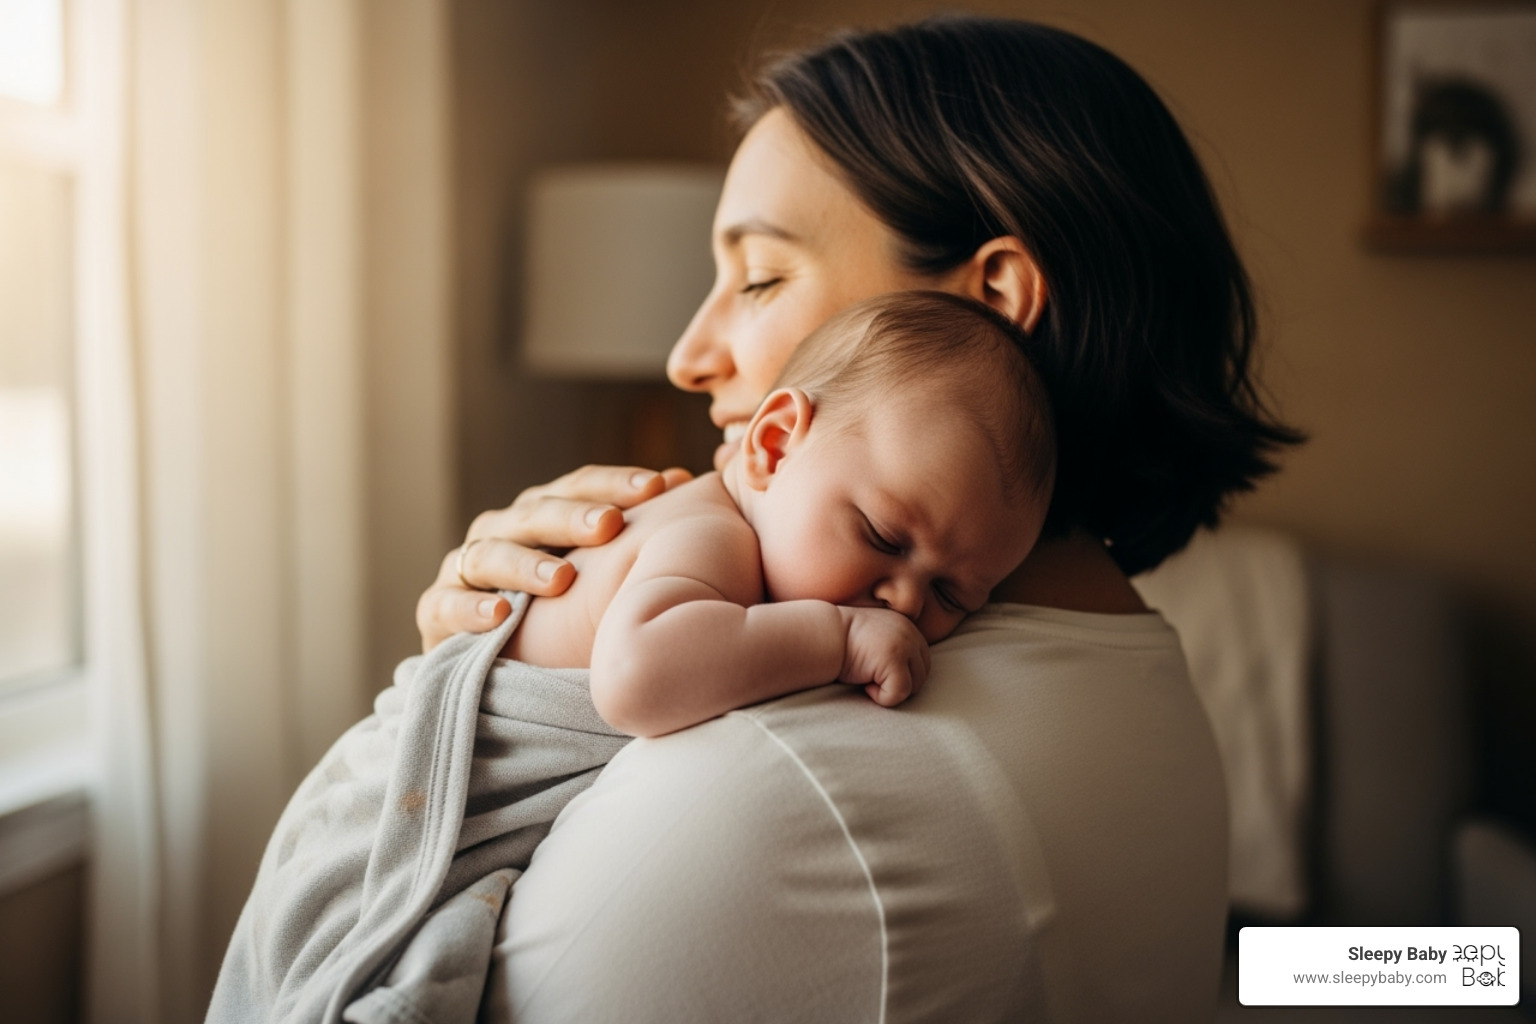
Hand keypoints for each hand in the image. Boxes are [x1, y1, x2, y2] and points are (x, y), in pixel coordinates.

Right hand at [416, 464, 692, 649]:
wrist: (494, 675)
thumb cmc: (561, 616)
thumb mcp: (598, 576)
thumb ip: (633, 537)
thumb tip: (692, 484)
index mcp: (543, 515)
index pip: (579, 486)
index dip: (615, 482)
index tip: (661, 486)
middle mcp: (501, 533)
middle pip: (534, 513)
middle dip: (572, 516)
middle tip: (611, 525)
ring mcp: (464, 571)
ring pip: (489, 554)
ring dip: (526, 563)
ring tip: (562, 579)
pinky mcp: (435, 614)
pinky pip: (445, 605)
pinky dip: (470, 608)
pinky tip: (501, 615)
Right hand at [836, 607, 930, 706]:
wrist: (822, 635)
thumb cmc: (841, 641)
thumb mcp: (874, 638)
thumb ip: (894, 648)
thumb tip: (906, 675)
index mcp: (906, 627)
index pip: (921, 661)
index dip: (902, 674)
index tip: (876, 672)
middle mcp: (910, 633)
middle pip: (922, 674)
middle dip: (899, 684)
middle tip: (872, 680)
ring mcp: (904, 647)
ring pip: (914, 686)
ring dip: (890, 690)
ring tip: (867, 680)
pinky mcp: (894, 662)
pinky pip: (899, 693)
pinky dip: (882, 697)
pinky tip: (865, 686)